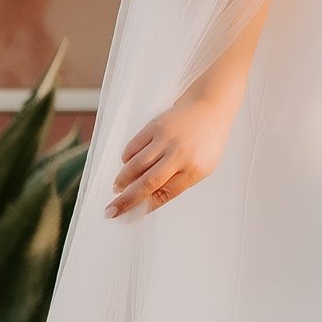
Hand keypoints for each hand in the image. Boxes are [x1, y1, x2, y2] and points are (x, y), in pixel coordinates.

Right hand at [105, 93, 237, 217]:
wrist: (210, 106)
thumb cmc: (207, 141)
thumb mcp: (202, 168)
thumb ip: (178, 183)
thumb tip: (149, 199)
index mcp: (193, 170)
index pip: (163, 195)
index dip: (143, 207)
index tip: (128, 215)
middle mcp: (179, 155)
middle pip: (146, 183)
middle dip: (125, 200)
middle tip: (111, 210)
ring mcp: (166, 139)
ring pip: (136, 165)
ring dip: (122, 180)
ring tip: (117, 188)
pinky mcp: (155, 126)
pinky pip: (133, 146)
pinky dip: (126, 159)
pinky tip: (127, 165)